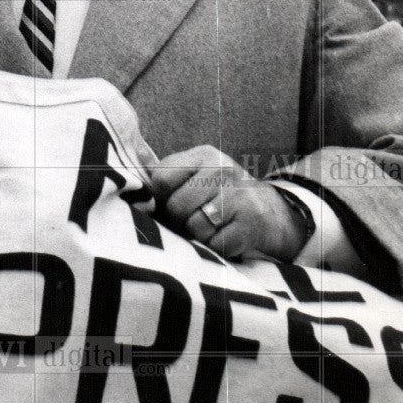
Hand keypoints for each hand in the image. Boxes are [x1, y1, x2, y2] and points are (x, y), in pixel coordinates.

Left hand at [150, 145, 306, 261]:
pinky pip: (214, 243)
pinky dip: (215, 246)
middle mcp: (222, 169)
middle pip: (175, 206)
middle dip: (179, 221)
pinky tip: (226, 237)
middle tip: (193, 220)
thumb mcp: (199, 174)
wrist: (275, 213)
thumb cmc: (224, 196)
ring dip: (197, 235)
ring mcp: (239, 194)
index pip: (161, 178)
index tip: (168, 204)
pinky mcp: (251, 222)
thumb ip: (166, 173)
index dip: (159, 198)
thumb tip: (127, 166)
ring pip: (193, 226)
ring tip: (210, 227)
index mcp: (204, 155)